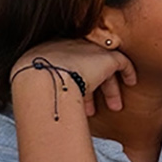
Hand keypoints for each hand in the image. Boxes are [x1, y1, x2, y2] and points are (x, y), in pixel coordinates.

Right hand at [13, 38, 137, 117]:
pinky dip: (127, 72)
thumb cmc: (33, 89)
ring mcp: (87, 49)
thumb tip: (39, 114)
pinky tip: (131, 83)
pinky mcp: (105, 56)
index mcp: (48, 52)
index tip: (74, 101)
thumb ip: (40, 93)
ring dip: (108, 88)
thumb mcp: (30, 88)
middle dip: (91, 87)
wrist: (44, 80)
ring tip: (114, 108)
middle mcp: (68, 46)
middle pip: (84, 65)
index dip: (72, 84)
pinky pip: (121, 61)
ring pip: (103, 65)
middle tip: (92, 109)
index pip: (64, 65)